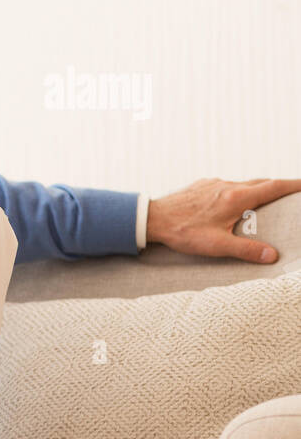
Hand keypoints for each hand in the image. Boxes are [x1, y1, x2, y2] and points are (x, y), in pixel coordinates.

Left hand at [147, 178, 300, 262]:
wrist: (152, 218)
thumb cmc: (182, 232)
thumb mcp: (216, 245)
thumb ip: (246, 250)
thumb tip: (272, 255)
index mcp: (236, 197)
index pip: (274, 187)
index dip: (294, 185)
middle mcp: (227, 185)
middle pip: (261, 183)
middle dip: (279, 187)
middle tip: (292, 194)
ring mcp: (213, 183)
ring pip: (243, 183)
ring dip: (257, 190)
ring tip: (265, 201)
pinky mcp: (201, 185)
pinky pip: (226, 186)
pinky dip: (238, 192)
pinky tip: (233, 204)